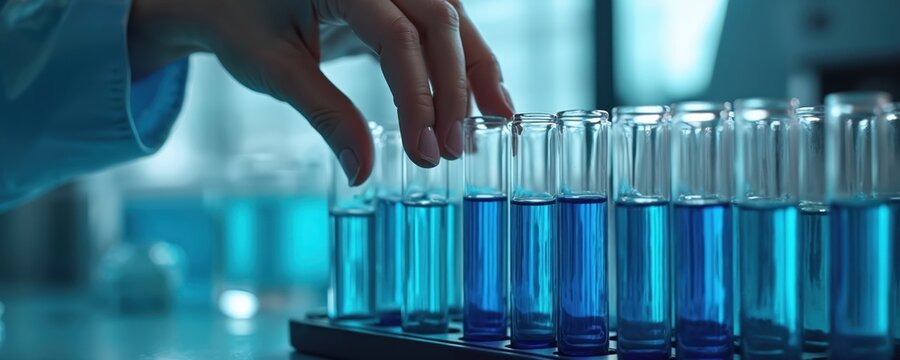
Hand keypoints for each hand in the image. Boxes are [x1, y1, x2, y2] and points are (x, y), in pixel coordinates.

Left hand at [128, 0, 514, 184]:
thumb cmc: (240, 25)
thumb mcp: (275, 71)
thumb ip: (326, 116)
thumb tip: (364, 173)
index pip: (397, 38)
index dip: (418, 96)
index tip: (424, 150)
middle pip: (438, 21)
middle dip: (454, 88)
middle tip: (455, 148)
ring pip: (452, 18)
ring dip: (475, 71)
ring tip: (493, 123)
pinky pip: (442, 24)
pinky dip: (464, 61)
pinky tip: (480, 99)